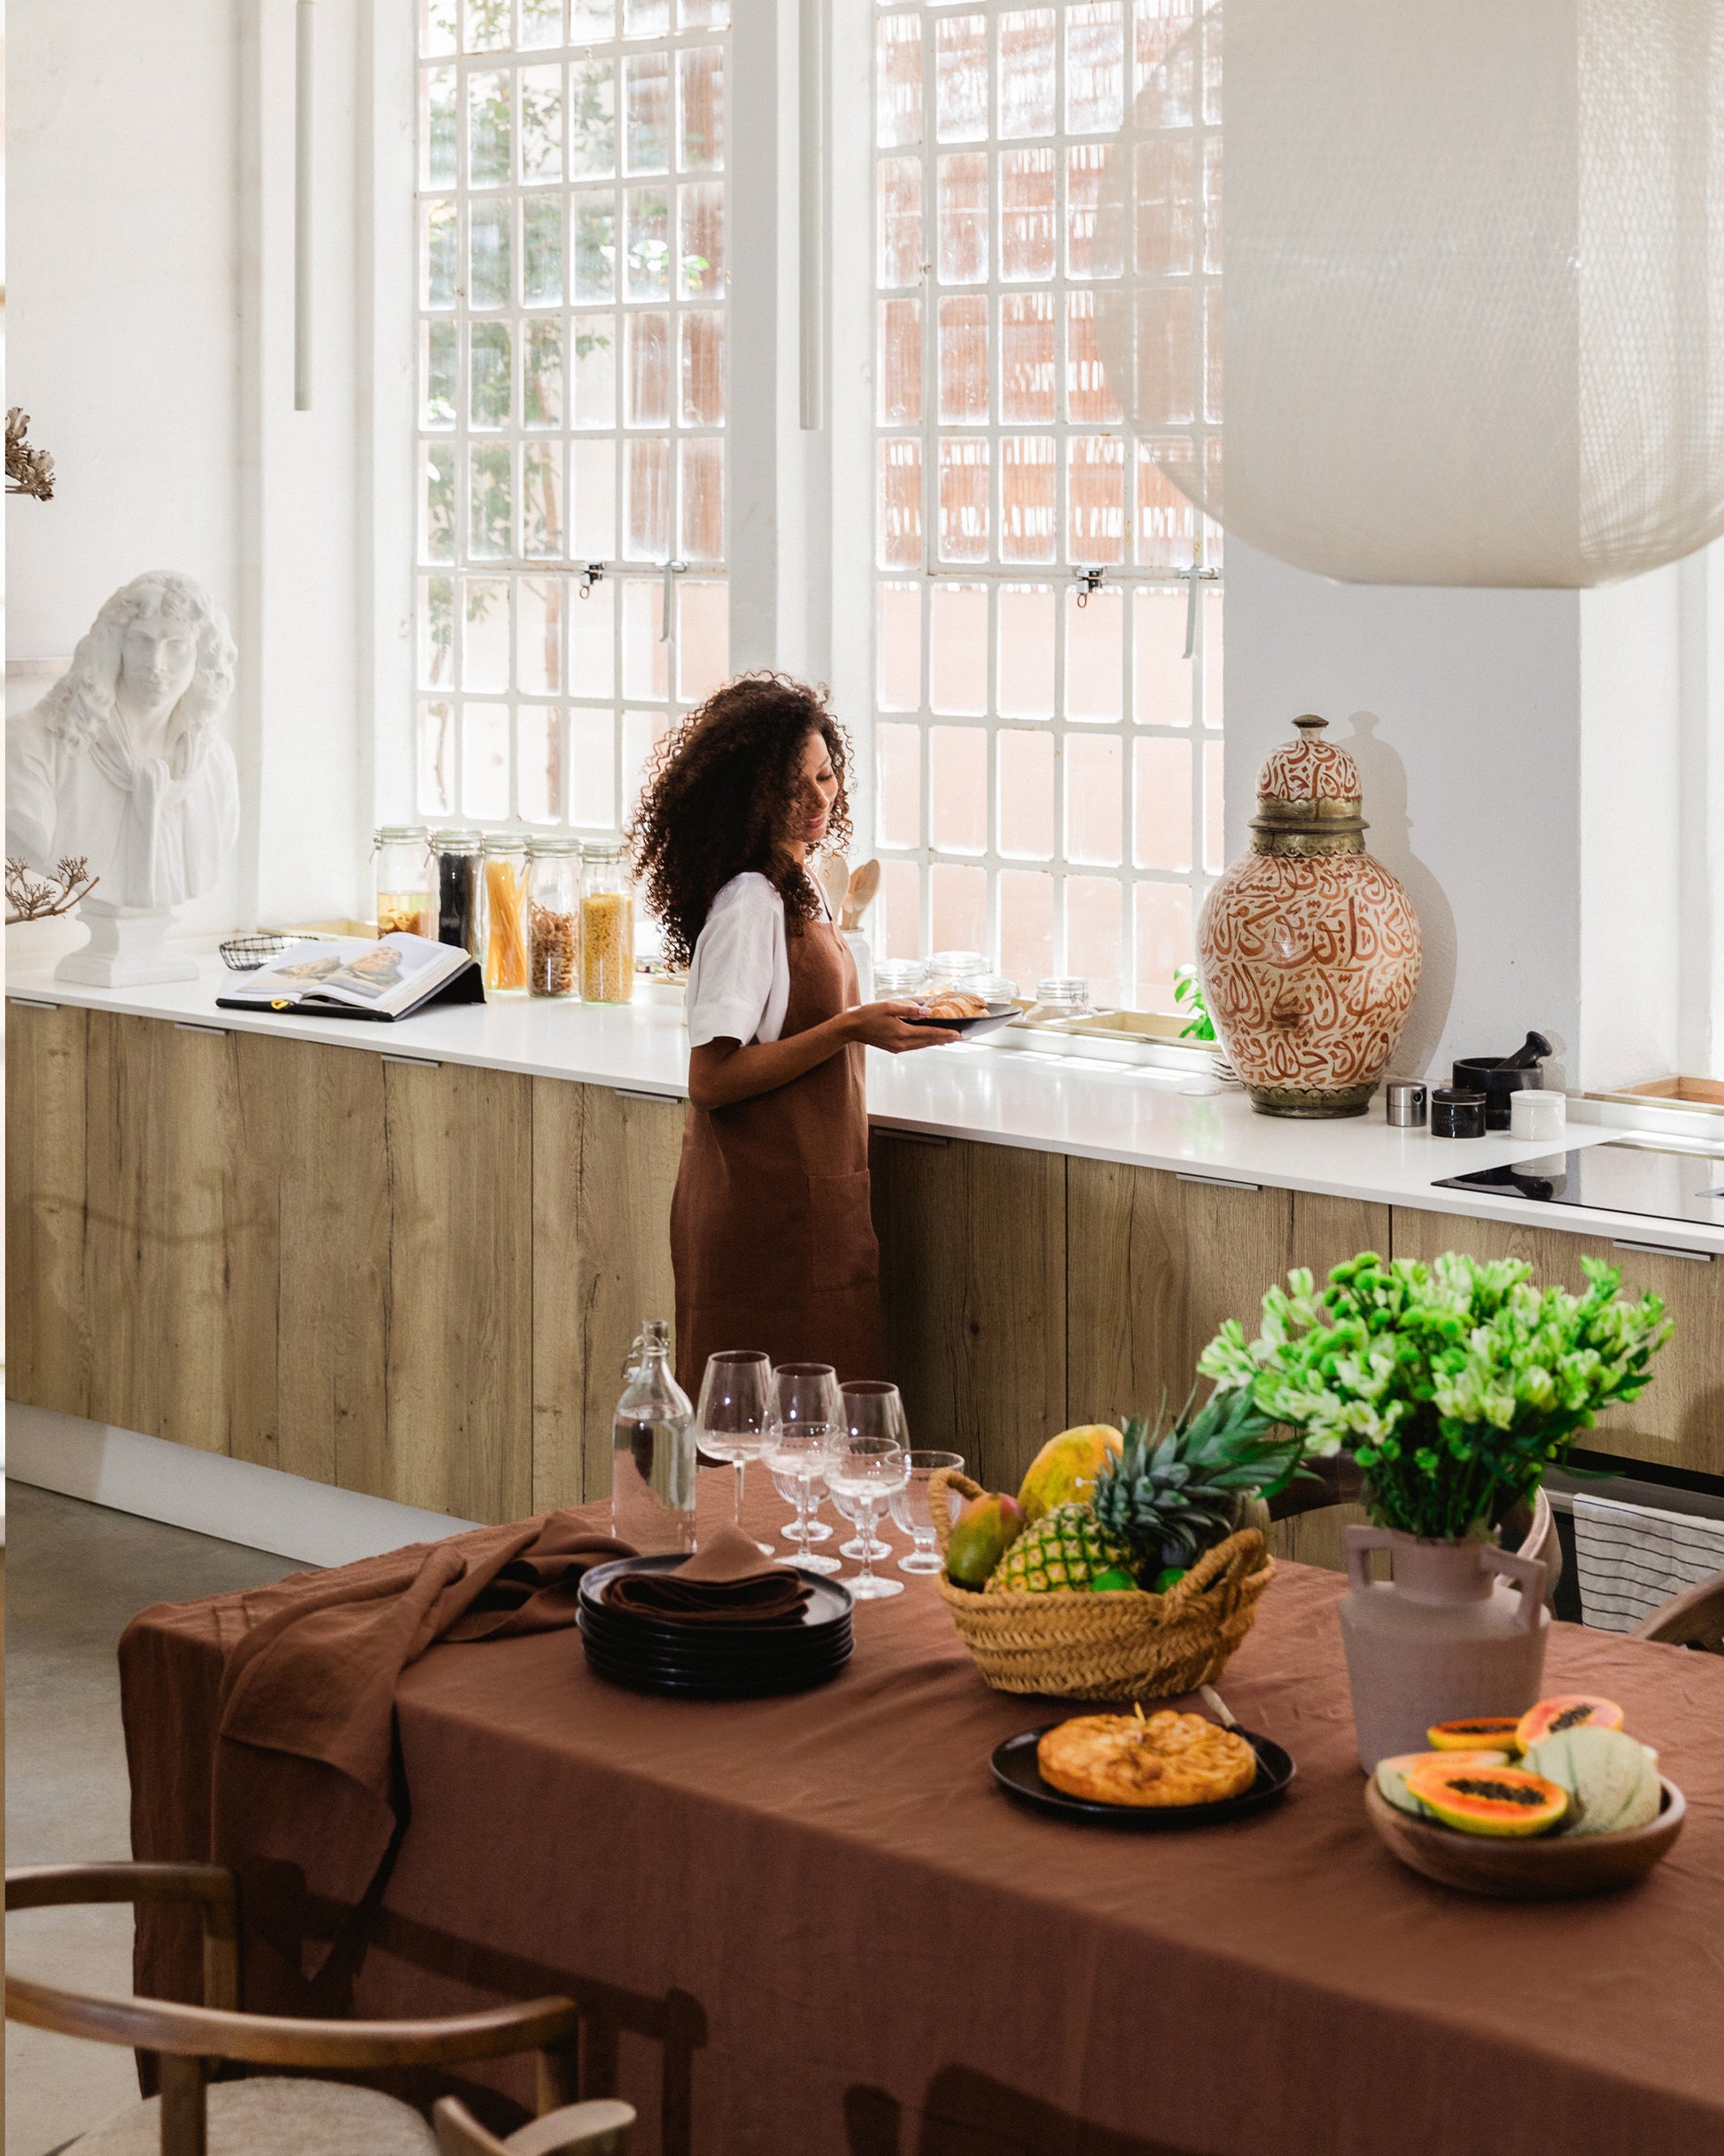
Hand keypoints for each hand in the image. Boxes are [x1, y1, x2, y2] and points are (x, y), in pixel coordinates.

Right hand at [845, 1000, 959, 1051]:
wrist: (851, 1027)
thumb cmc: (868, 1014)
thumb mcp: (888, 1006)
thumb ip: (909, 1009)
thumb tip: (927, 1011)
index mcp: (902, 1033)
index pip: (930, 1034)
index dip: (946, 1034)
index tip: (959, 1034)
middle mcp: (902, 1043)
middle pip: (929, 1042)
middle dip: (945, 1039)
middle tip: (961, 1037)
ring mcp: (898, 1047)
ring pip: (923, 1045)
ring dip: (936, 1041)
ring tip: (949, 1038)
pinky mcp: (894, 1047)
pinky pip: (915, 1045)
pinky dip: (925, 1042)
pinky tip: (930, 1039)